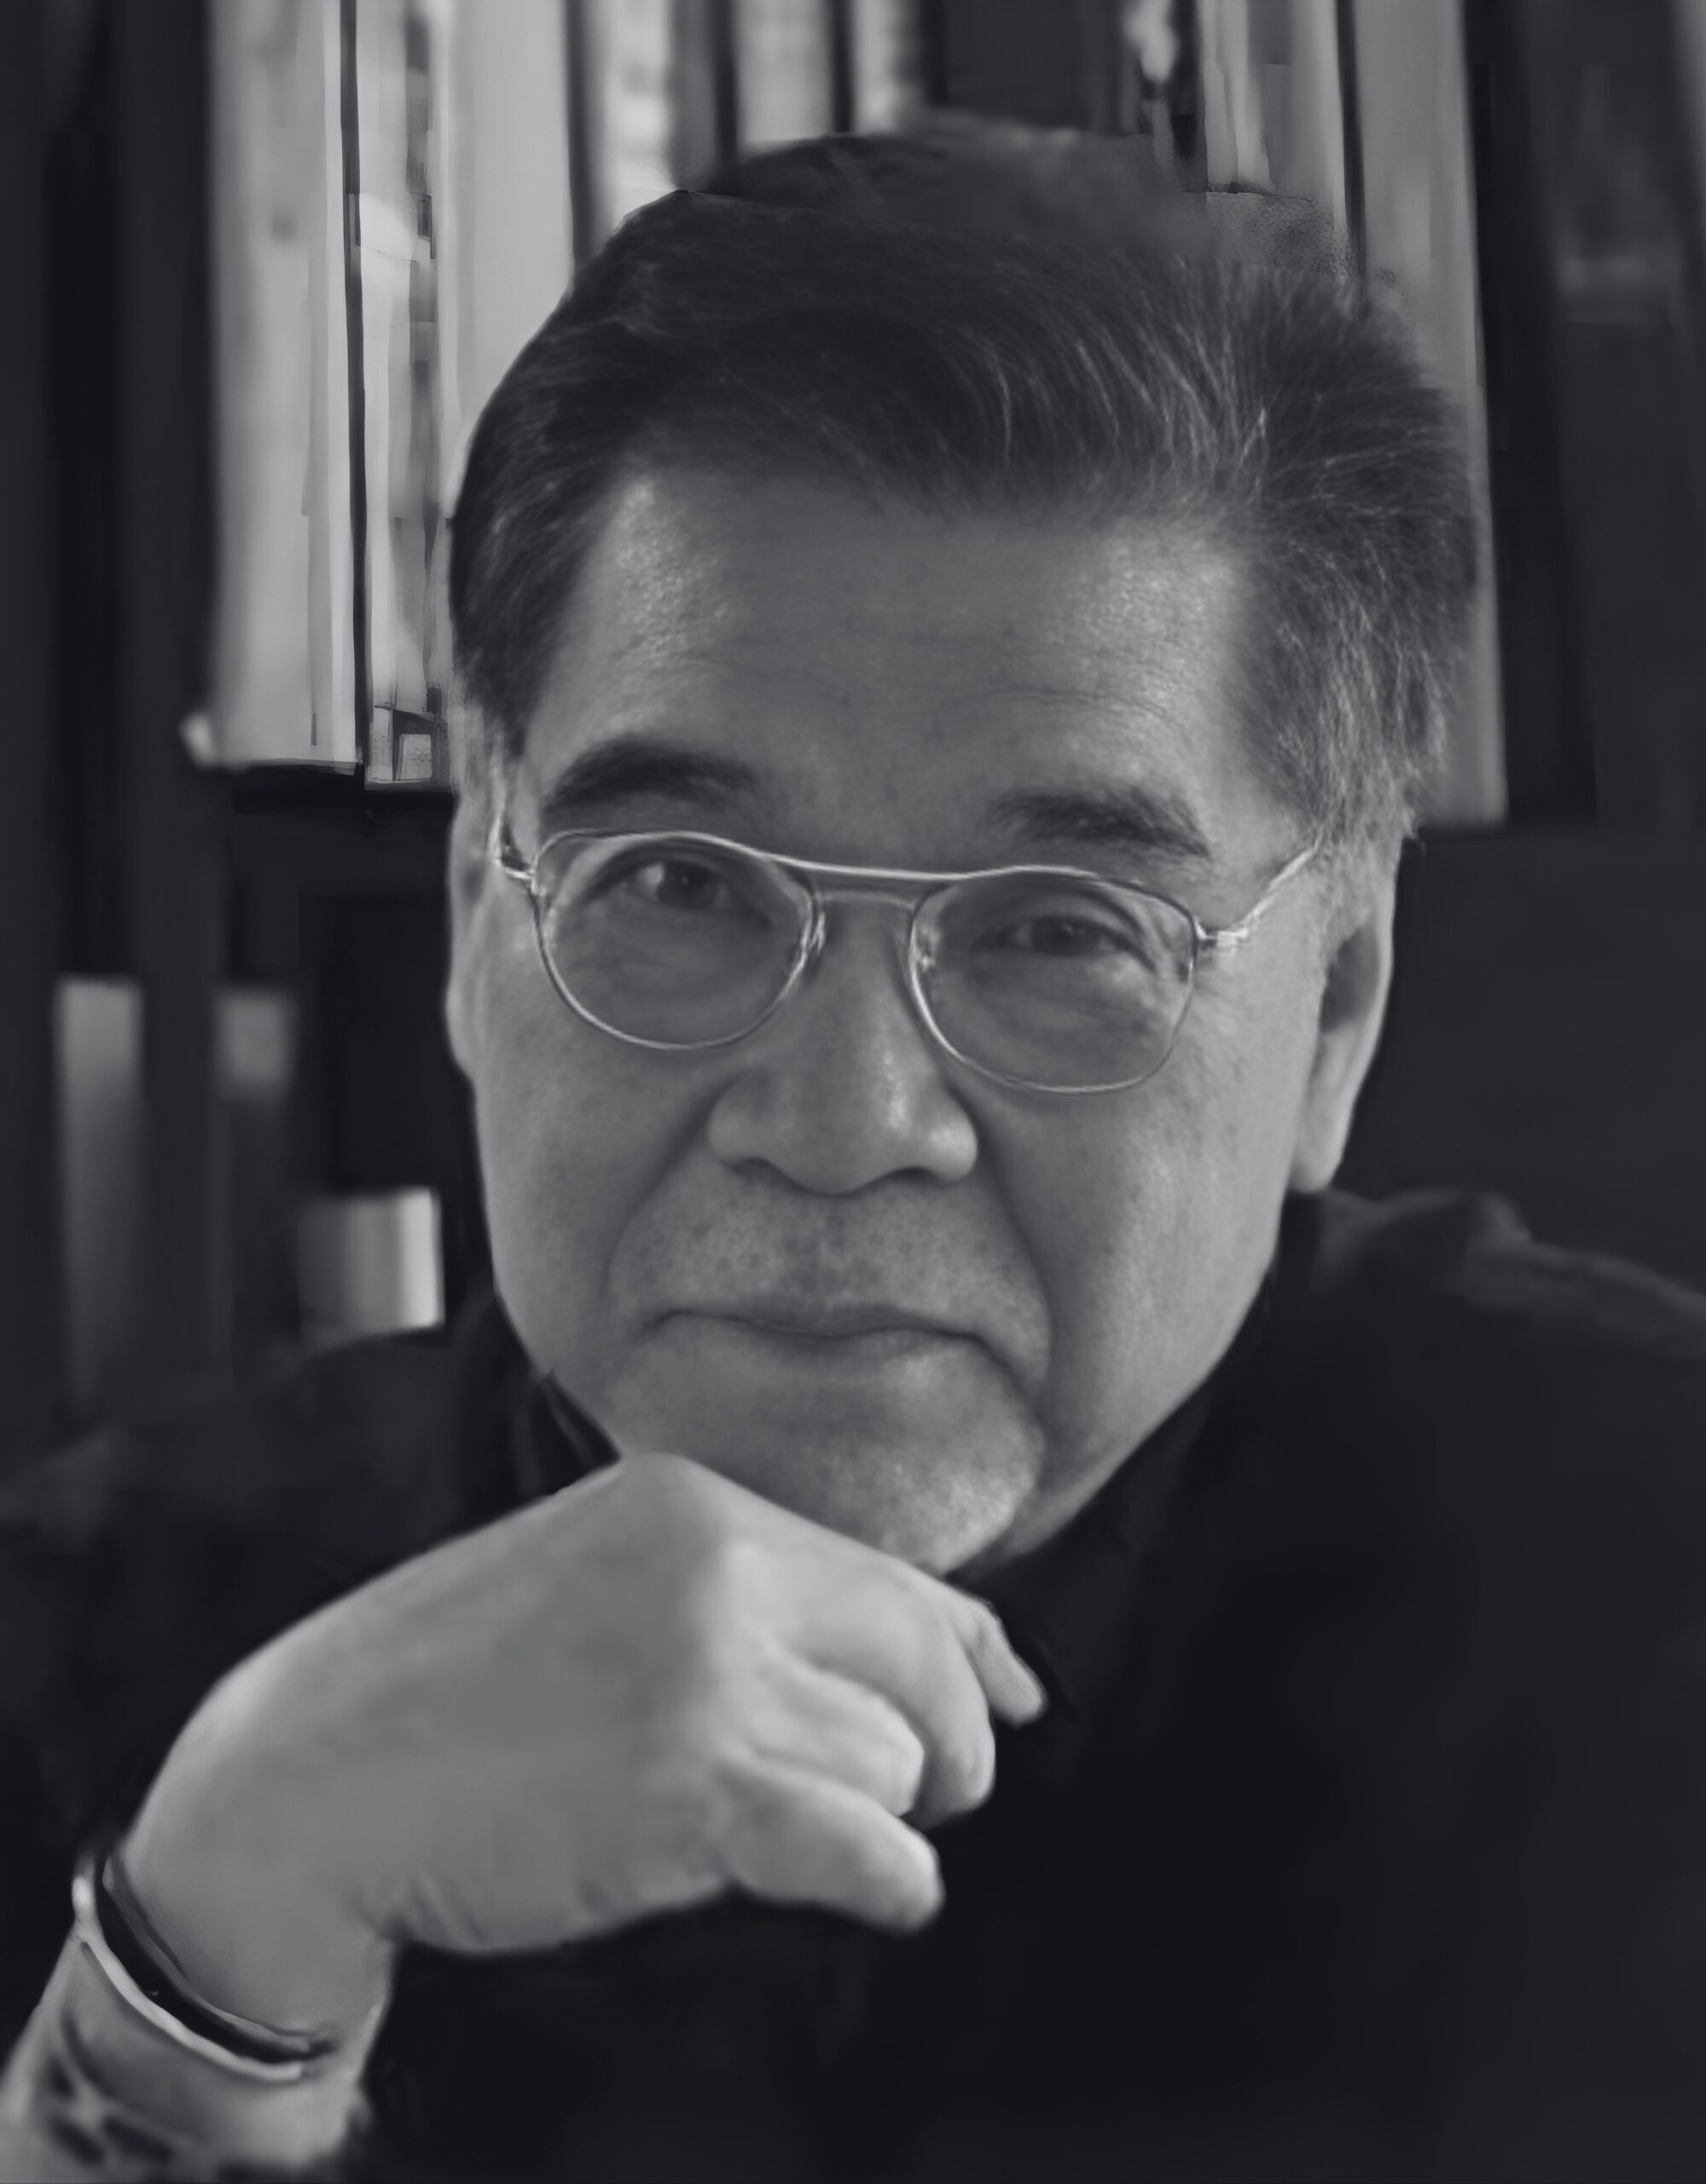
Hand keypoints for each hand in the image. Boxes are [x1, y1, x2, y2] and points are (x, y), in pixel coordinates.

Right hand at [119, 1453, 1045, 2044]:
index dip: (974, 1651)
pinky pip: (865, 1843)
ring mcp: (701, 1672)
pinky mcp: (688, 1788)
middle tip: (923, 1800)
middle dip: (950, 1746)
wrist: (315, 1775)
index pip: (893, 1576)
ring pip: (892, 1761)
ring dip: (871, 1818)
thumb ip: (745, 1596)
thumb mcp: (604, 1582)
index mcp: (691, 1505)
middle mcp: (714, 1567)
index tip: (1013, 1700)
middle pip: (922, 1662)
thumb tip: (917, 1651)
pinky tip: (880, 1893)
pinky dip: (893, 1880)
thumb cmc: (457, 1692)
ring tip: (793, 1834)